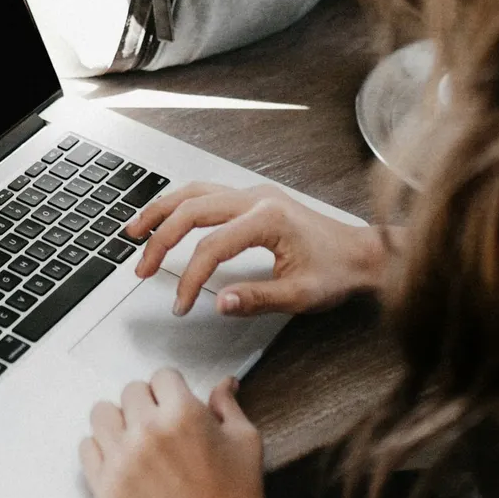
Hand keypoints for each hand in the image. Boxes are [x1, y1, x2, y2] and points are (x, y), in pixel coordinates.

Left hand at [81, 370, 288, 497]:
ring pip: (101, 414)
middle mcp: (147, 432)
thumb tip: (225, 383)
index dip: (172, 389)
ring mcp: (122, 460)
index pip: (161, 376)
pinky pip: (86, 448)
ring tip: (136, 438)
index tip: (175, 403)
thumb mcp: (244, 440)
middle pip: (130, 391)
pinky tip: (121, 459)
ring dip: (119, 421)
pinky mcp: (106, 487)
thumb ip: (227, 406)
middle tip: (160, 425)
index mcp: (183, 414)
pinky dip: (101, 449)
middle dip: (147, 403)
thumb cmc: (239, 496)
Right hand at [127, 182, 393, 316]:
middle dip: (160, 240)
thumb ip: (258, 299)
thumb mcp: (301, 295)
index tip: (181, 305)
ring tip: (134, 232)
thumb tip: (220, 302)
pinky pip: (206, 193)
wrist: (364, 253)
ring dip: (161, 211)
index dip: (190, 278)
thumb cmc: (338, 272)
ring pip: (194, 192)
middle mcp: (257, 198)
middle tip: (141, 269)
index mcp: (268, 219)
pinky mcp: (253, 199)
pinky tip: (165, 218)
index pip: (211, 247)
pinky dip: (179, 205)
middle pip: (191, 210)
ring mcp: (254, 194)